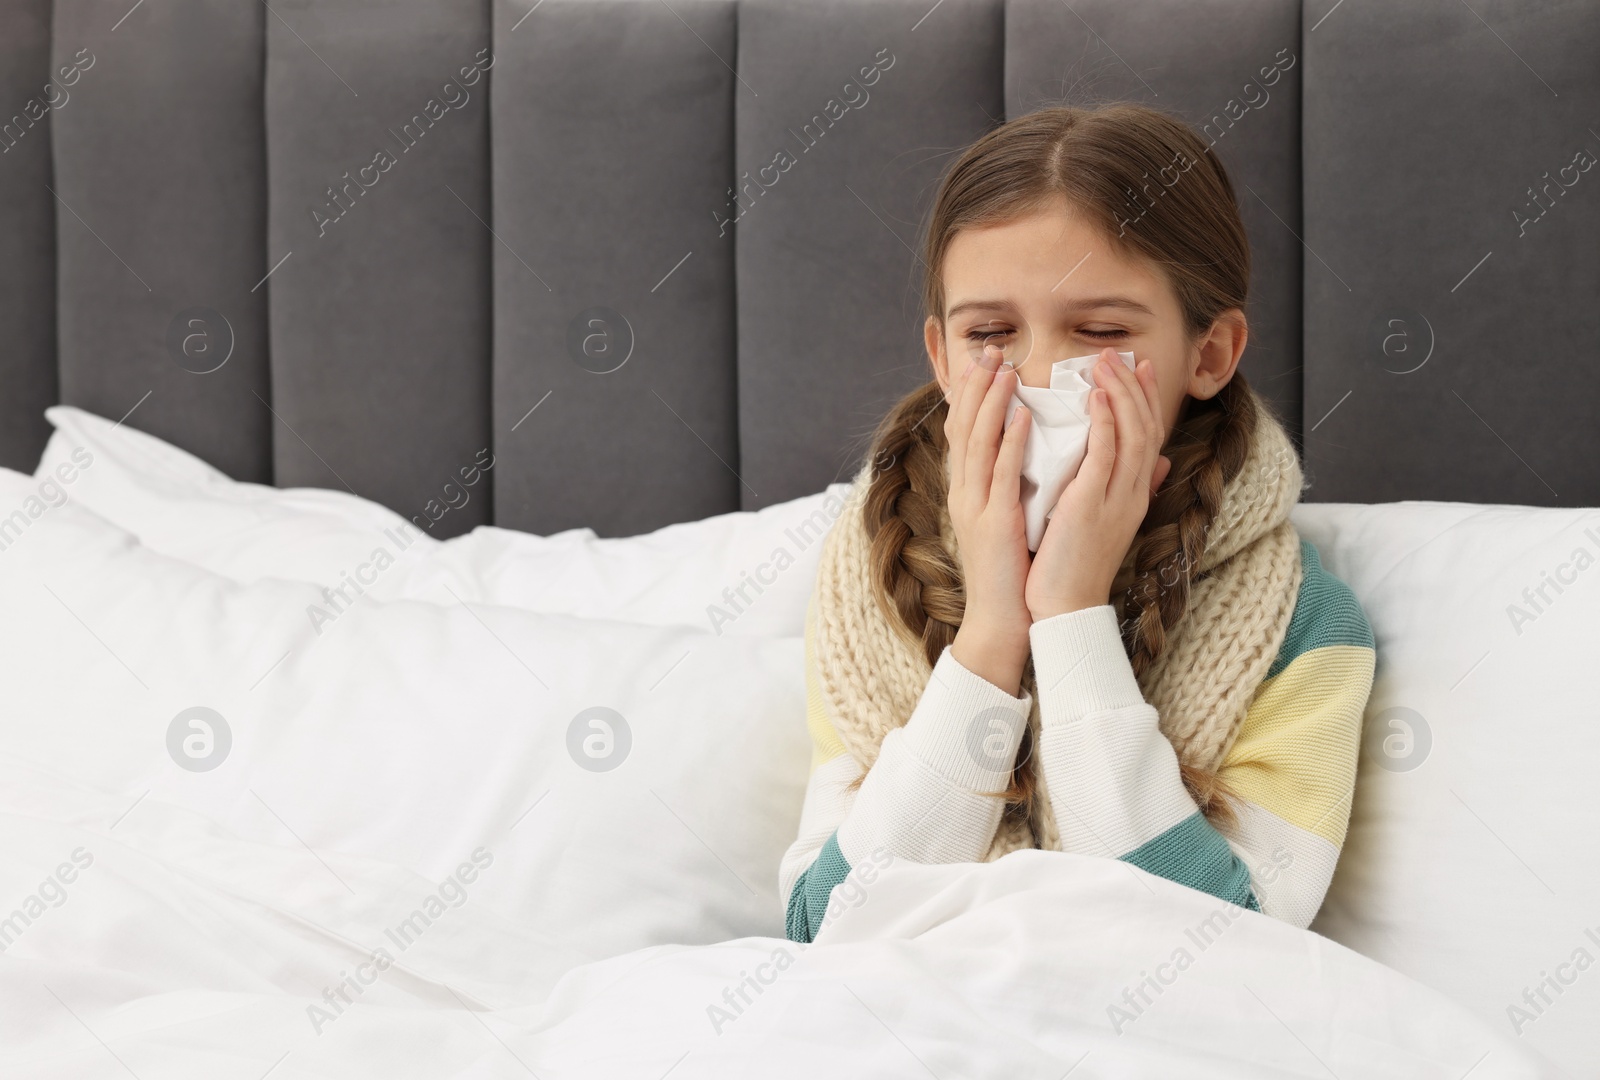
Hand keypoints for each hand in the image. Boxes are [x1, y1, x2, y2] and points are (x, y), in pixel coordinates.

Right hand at [943, 342, 1031, 692]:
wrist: (1003, 622)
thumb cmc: (1014, 573)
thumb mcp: (1011, 521)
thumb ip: (1016, 486)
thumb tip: (1030, 456)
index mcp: (969, 491)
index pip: (965, 431)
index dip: (971, 393)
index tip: (985, 360)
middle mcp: (965, 493)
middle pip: (963, 427)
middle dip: (976, 385)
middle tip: (990, 349)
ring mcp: (975, 508)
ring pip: (977, 443)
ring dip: (989, 401)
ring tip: (1003, 368)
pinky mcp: (993, 525)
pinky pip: (1001, 476)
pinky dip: (1009, 443)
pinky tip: (1020, 416)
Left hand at [1025, 347, 1172, 621]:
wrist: (1064, 608)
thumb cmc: (1073, 566)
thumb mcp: (1104, 522)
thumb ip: (1123, 489)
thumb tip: (1159, 465)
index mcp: (1134, 495)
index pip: (1148, 435)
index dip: (1146, 398)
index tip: (1138, 366)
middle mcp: (1133, 493)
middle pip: (1146, 426)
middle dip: (1135, 386)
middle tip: (1120, 355)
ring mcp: (1116, 499)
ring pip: (1131, 433)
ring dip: (1120, 393)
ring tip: (1105, 363)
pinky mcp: (1091, 506)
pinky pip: (1105, 455)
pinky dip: (1105, 422)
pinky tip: (1095, 397)